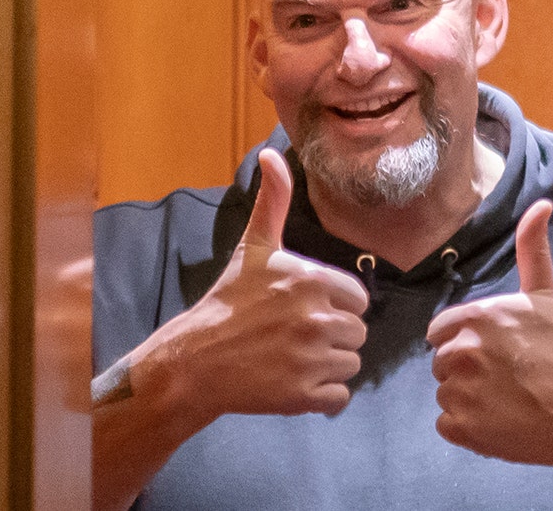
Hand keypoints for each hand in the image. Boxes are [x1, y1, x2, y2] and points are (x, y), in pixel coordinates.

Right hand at [149, 148, 368, 419]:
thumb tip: (272, 154)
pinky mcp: (303, 395)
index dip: (335, 305)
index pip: (358, 299)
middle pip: (357, 333)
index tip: (303, 309)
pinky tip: (293, 382)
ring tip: (293, 358)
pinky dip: (321, 397)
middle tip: (294, 336)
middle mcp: (316, 318)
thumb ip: (274, 202)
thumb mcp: (253, 247)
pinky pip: (338, 399)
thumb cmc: (228, 302)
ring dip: (328, 366)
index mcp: (312, 280)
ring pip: (350, 365)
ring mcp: (310, 358)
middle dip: (332, 337)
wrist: (194, 360)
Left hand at [426, 199, 552, 466]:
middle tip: (508, 379)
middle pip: (441, 362)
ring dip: (469, 401)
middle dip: (466, 371)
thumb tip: (541, 203)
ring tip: (508, 401)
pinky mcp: (463, 427)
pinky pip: (448, 426)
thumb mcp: (548, 296)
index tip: (499, 354)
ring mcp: (461, 390)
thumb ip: (532, 249)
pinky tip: (500, 423)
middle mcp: (463, 350)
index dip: (467, 343)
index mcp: (476, 316)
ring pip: (445, 394)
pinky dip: (469, 430)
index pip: (440, 331)